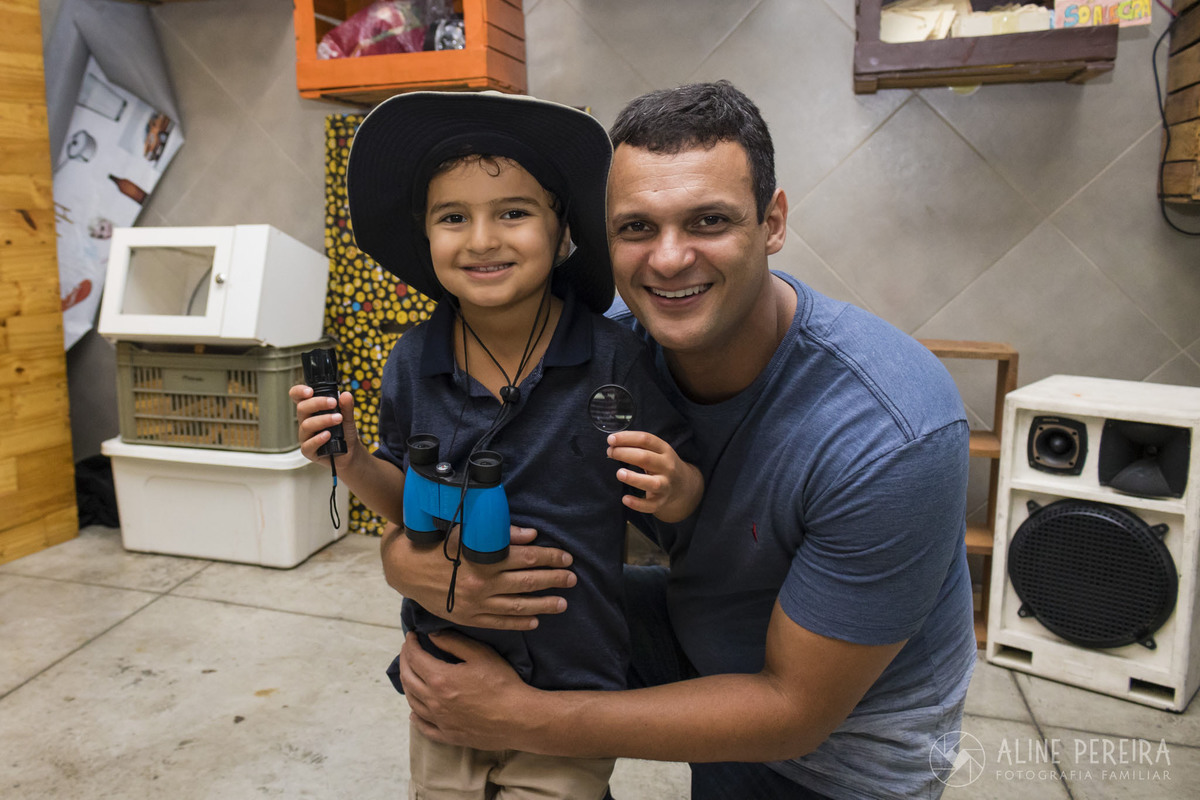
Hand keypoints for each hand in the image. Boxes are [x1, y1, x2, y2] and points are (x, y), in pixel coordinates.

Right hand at [289, 384, 360, 465]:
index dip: (299, 392)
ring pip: (306, 425)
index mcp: (311, 410)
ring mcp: (305, 436)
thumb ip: (346, 407)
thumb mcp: (348, 417)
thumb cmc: (344, 432)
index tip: (310, 391)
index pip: (298, 397)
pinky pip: (308, 445)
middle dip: (318, 403)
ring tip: (338, 419)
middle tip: (333, 403)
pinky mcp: (308, 451)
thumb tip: (346, 395)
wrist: (350, 452)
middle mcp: (305, 421)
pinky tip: (328, 435)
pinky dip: (318, 439)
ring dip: (323, 420)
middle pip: (302, 408)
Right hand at [381, 523, 576, 629]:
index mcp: (483, 559)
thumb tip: (531, 535)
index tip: (566, 557)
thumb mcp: (466, 532)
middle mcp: (482, 584)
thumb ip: (500, 534)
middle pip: (527, 582)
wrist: (404, 568)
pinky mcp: (467, 617)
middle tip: (572, 579)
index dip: (549, 557)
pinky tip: (535, 621)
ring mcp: (475, 604)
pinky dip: (519, 622)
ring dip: (543, 604)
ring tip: (562, 603)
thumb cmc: (436, 543)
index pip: (527, 558)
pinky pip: (499, 622)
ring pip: (517, 606)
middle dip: (553, 580)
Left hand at [400, 630, 534, 749]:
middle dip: (405, 661)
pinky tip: (414, 712)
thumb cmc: (503, 683)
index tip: (411, 636)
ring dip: (408, 685)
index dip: (410, 645)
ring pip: (413, 702)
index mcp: (440, 679)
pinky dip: (415, 717)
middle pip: (408, 679)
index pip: (415, 658)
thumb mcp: (481, 654)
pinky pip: (424, 727)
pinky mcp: (448, 735)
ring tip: (411, 674)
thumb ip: (453, 642)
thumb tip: (432, 636)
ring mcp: (440, 721)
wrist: (518, 718)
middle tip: (408, 650)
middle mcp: (434, 701)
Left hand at [607, 431, 702, 522]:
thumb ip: (640, 447)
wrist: (683, 486)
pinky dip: (637, 503)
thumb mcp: (658, 452)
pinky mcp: (661, 501)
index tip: (611, 439)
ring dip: (633, 478)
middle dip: (625, 454)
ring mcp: (665, 485)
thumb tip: (613, 443)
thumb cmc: (662, 465)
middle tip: (610, 452)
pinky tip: (625, 499)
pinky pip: (650, 505)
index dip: (627, 438)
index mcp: (665, 450)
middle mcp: (667, 466)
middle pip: (646, 458)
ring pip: (651, 483)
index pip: (646, 440)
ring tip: (619, 473)